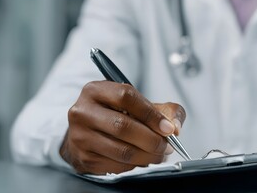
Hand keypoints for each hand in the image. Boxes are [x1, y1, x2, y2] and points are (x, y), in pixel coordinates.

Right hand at [59, 81, 185, 173]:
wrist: (86, 133)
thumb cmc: (115, 114)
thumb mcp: (136, 103)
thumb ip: (164, 109)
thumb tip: (175, 126)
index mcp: (96, 90)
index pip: (126, 97)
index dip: (151, 114)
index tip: (167, 127)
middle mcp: (83, 112)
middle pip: (123, 126)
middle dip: (152, 139)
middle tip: (166, 145)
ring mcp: (80, 136)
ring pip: (122, 150)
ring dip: (147, 156)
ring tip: (158, 154)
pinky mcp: (84, 158)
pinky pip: (117, 166)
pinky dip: (135, 165)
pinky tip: (141, 159)